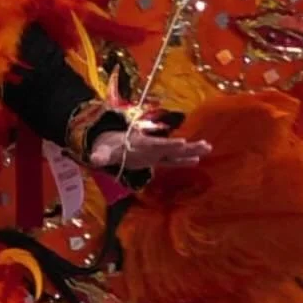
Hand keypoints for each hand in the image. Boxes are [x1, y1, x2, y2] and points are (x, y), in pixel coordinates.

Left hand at [88, 128, 210, 172]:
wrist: (110, 143)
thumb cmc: (107, 146)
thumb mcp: (102, 151)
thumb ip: (100, 155)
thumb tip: (94, 158)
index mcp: (140, 144)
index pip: (156, 144)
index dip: (168, 145)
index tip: (182, 142)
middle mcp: (151, 146)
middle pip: (171, 146)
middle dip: (187, 146)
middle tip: (204, 144)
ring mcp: (155, 151)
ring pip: (175, 152)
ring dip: (190, 150)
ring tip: (208, 147)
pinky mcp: (156, 157)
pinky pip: (171, 160)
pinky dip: (183, 159)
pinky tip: (197, 160)